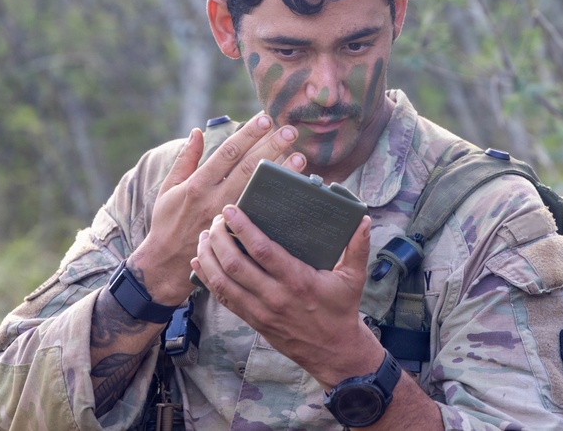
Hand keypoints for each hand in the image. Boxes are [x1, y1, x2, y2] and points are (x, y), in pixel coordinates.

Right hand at [132, 113, 305, 304]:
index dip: (248, 135)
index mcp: (198, 184)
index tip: (265, 119)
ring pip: (258, 191)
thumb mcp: (168, 188)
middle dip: (270, 147)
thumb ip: (185, 159)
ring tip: (300, 157)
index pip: (227, 153)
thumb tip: (197, 131)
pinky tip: (292, 192)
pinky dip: (276, 201)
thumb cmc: (167, 221)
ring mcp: (228, 218)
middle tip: (290, 130)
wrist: (166, 263)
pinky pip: (260, 214)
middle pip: (247, 168)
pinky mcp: (236, 235)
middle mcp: (215, 199)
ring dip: (280, 174)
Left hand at [192, 206, 381, 388]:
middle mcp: (275, 297)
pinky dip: (207, 280)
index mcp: (298, 281)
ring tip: (204, 236)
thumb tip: (362, 218)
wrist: (334, 352)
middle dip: (219, 238)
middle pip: (235, 264)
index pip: (262, 251)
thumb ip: (357, 247)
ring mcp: (260, 311)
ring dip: (209, 257)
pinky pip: (224, 299)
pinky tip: (200, 262)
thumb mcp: (354, 278)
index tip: (231, 209)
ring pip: (223, 282)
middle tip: (216, 219)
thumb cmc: (342, 311)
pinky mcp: (253, 321)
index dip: (242, 228)